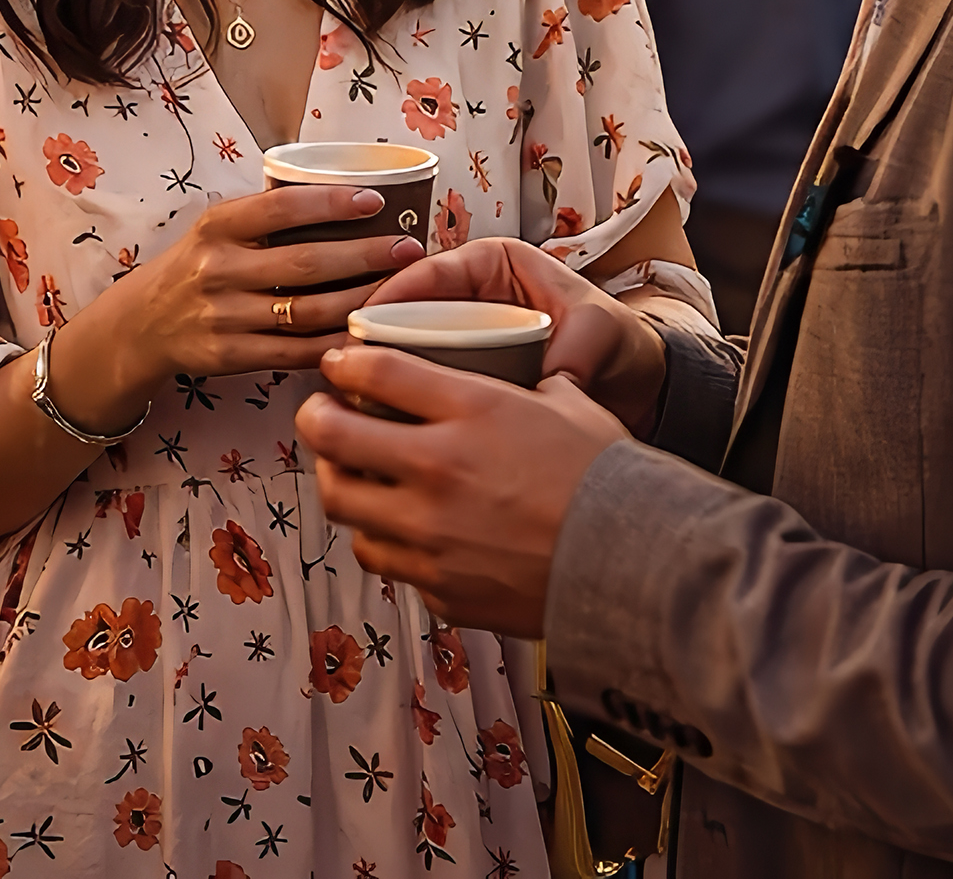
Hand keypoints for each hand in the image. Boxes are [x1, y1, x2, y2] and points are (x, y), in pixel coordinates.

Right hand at [55, 185, 425, 430]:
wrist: (142, 325)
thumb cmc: (198, 266)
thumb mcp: (218, 229)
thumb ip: (268, 216)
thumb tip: (348, 195)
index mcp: (218, 225)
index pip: (280, 206)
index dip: (331, 203)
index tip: (376, 201)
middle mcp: (218, 269)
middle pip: (305, 263)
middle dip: (365, 256)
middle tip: (409, 248)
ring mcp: (223, 316)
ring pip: (307, 312)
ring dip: (360, 302)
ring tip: (399, 290)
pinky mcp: (230, 356)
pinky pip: (295, 352)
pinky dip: (335, 344)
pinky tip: (367, 334)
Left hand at [295, 350, 627, 636]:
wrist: (638, 570)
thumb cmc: (610, 480)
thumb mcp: (569, 406)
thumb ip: (526, 386)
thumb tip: (519, 375)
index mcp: (471, 411)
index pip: (374, 372)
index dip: (343, 364)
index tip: (338, 366)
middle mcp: (437, 470)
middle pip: (331, 436)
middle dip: (314, 419)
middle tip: (319, 415)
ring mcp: (431, 535)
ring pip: (343, 504)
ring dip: (339, 482)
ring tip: (349, 473)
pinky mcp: (439, 588)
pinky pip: (384, 559)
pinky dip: (382, 540)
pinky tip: (397, 529)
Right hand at [365, 237, 668, 438]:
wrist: (634, 383)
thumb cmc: (615, 341)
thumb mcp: (597, 331)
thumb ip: (574, 348)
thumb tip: (554, 377)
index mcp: (496, 265)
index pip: (432, 272)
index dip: (392, 295)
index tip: (364, 325)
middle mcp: (473, 297)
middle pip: (408, 312)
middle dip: (375, 338)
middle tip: (346, 369)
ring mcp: (465, 337)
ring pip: (409, 349)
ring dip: (383, 371)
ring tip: (355, 400)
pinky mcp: (465, 375)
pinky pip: (426, 381)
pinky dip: (405, 398)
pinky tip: (384, 424)